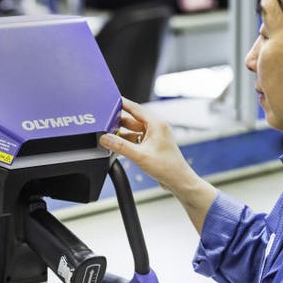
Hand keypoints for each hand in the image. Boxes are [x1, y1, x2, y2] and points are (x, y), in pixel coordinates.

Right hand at [99, 98, 216, 232]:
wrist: (179, 181)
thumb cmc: (168, 167)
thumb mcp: (140, 156)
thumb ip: (120, 146)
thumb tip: (105, 139)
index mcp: (156, 124)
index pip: (135, 108)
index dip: (121, 103)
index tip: (110, 101)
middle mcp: (156, 127)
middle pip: (132, 118)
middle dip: (118, 120)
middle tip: (104, 122)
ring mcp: (154, 136)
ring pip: (133, 129)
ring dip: (122, 132)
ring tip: (109, 135)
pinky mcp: (152, 145)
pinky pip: (136, 138)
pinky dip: (127, 140)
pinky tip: (118, 145)